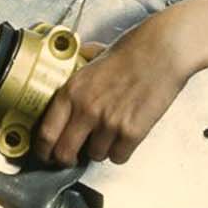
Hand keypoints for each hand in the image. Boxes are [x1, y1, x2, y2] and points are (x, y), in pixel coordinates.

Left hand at [34, 17, 191, 165]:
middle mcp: (86, 109)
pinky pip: (119, 157)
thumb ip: (80, 68)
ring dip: (100, 149)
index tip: (47, 153)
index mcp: (72, 90)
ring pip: (95, 156)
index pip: (45, 133)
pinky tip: (126, 135)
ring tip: (110, 133)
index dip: (43, 149)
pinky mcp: (132, 132)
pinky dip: (122, 151)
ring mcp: (109, 123)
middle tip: (74, 155)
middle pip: (64, 154)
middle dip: (68, 158)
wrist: (164, 50)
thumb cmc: (134, 49)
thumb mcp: (95, 56)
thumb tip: (72, 64)